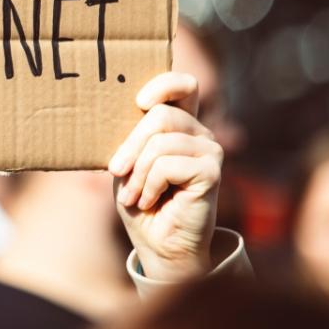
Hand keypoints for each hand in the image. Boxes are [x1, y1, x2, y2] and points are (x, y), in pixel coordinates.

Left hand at [108, 72, 222, 281]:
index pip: (183, 85)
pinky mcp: (212, 171)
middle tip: (116, 171)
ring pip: (160, 141)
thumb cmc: (139, 200)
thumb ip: (131, 135)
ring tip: (134, 195)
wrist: (157, 244)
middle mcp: (200, 132)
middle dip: (129, 146)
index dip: (164, 84)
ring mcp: (210, 150)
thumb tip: (126, 109)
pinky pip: (167, 164)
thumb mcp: (127, 161)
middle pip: (159, 115)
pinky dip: (150, 184)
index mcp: (180, 123)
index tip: (139, 101)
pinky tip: (150, 201)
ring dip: (137, 172)